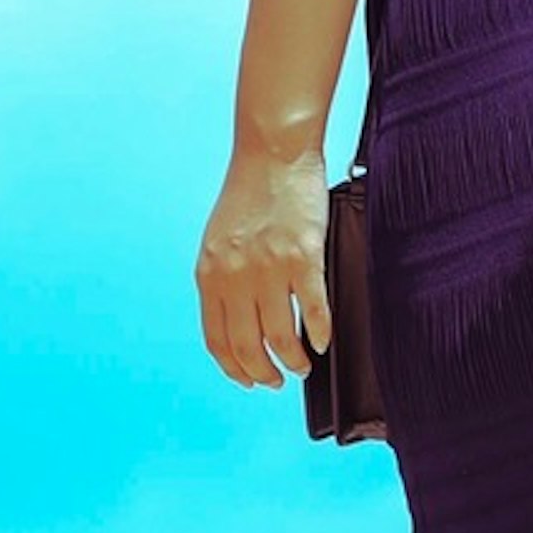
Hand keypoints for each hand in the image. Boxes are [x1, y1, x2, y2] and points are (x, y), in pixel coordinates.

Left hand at [197, 140, 329, 389]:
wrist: (273, 153)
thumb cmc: (250, 194)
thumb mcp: (219, 241)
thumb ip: (222, 281)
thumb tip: (235, 323)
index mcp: (209, 274)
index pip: (217, 340)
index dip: (235, 368)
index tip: (249, 379)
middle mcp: (234, 276)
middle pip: (247, 347)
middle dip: (264, 373)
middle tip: (278, 380)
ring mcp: (269, 268)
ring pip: (281, 339)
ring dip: (294, 362)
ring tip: (302, 364)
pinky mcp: (303, 257)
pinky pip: (314, 312)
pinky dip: (321, 334)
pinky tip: (324, 341)